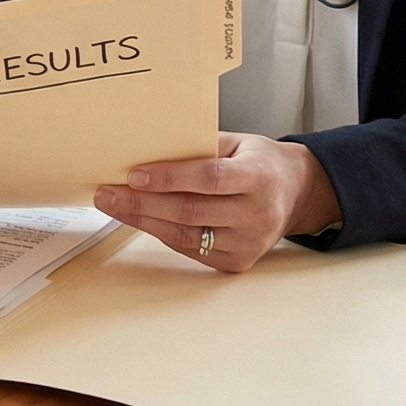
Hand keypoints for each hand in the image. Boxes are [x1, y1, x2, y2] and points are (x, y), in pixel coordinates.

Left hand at [94, 132, 340, 272]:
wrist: (297, 193)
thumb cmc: (260, 162)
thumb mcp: (238, 142)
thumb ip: (200, 147)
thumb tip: (148, 150)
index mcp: (260, 177)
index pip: (209, 178)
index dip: (170, 177)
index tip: (134, 175)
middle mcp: (257, 214)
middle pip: (190, 211)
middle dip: (142, 203)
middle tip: (108, 194)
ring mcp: (249, 243)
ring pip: (186, 235)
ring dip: (144, 221)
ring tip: (114, 206)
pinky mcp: (238, 262)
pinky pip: (191, 249)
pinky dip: (162, 233)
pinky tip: (140, 219)